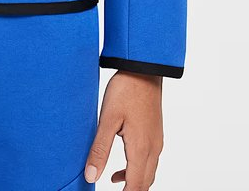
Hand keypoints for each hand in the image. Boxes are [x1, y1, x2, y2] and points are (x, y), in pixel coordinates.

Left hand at [84, 71, 163, 187]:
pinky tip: (121, 169)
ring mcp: (156, 142)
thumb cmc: (126, 90)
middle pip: (144, 184)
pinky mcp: (155, 134)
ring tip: (114, 183)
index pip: (135, 187)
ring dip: (134, 183)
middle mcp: (153, 149)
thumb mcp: (108, 119)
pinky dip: (137, 171)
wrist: (144, 70)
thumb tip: (92, 176)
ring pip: (148, 174)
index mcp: (141, 149)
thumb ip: (100, 149)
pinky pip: (149, 162)